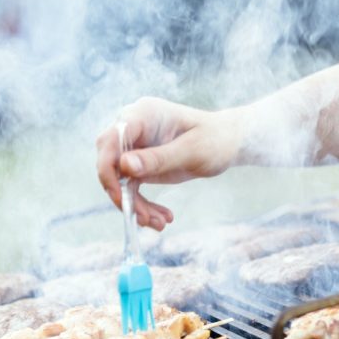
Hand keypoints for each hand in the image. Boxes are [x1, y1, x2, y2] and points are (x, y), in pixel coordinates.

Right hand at [95, 97, 243, 230]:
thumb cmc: (215, 139)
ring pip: (120, 181)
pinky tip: (162, 218)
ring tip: (160, 223)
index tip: (120, 196)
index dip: (108, 169)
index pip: (110, 140)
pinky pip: (132, 187)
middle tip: (143, 218)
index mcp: (143, 114)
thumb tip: (123, 166)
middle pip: (110, 162)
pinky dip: (143, 205)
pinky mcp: (141, 163)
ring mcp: (136, 146)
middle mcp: (134, 128)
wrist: (229, 142)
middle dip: (123, 194)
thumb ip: (158, 158)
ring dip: (136, 205)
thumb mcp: (191, 151)